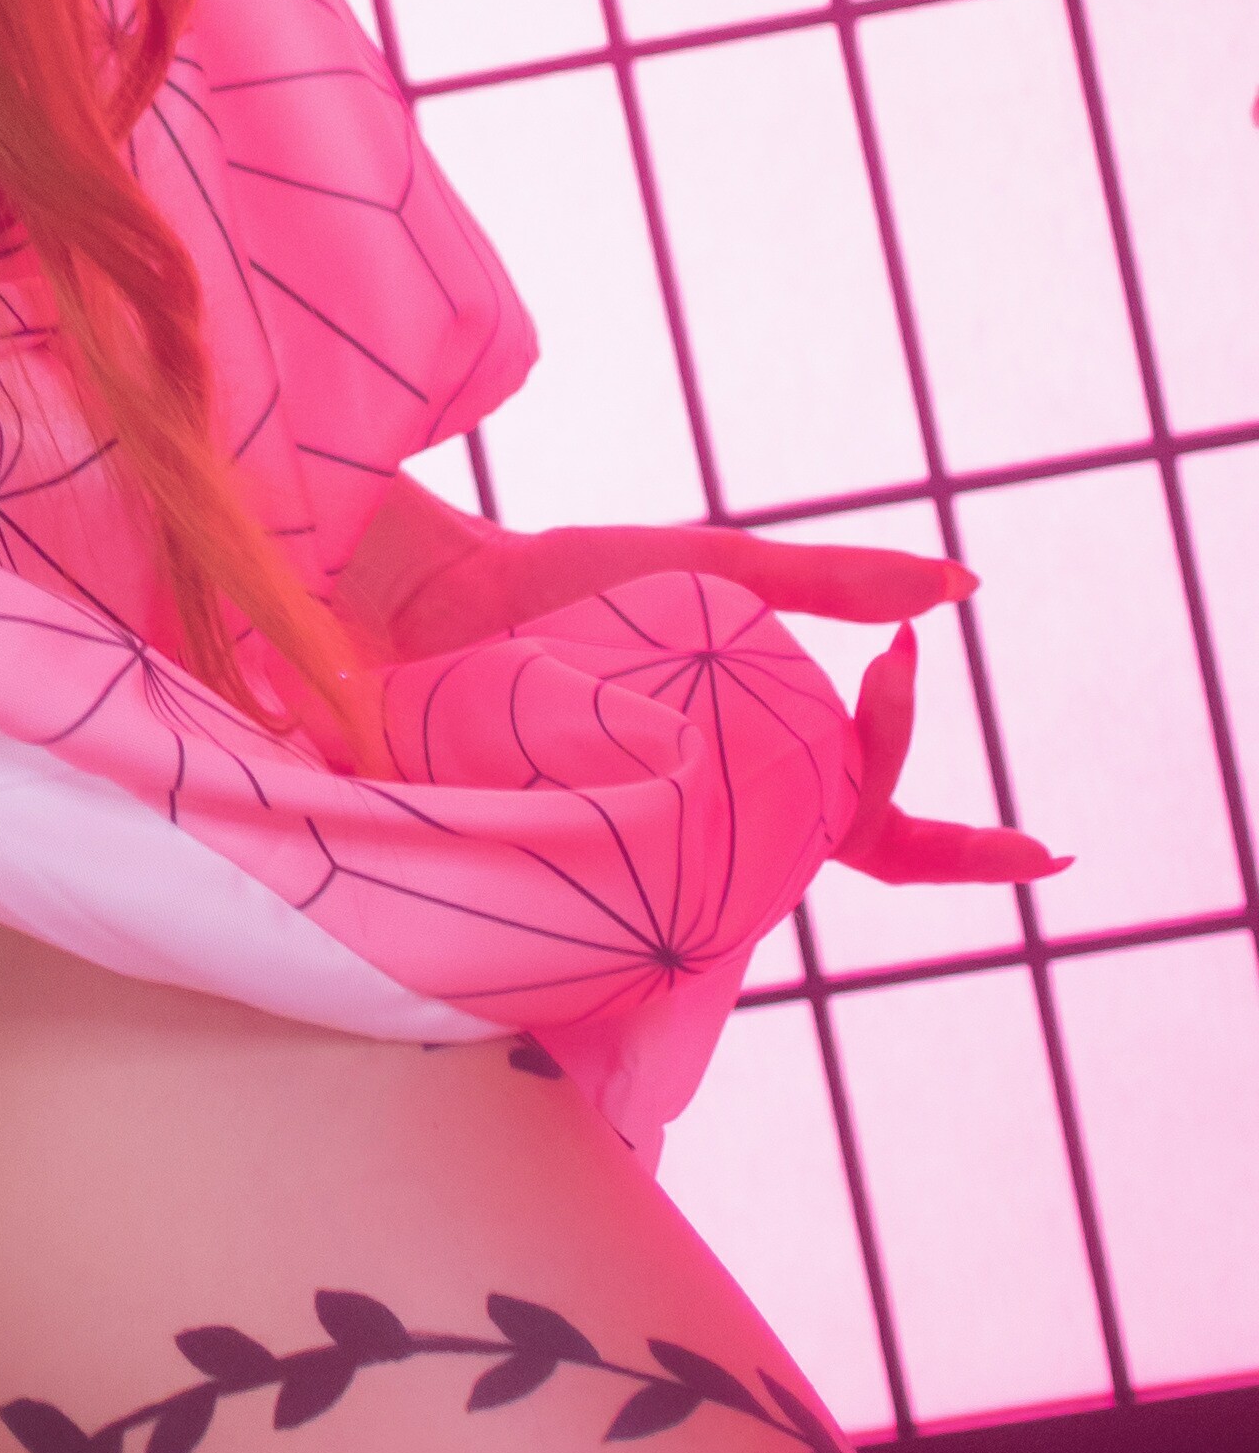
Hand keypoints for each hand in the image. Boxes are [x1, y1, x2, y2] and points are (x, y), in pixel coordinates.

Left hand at [337, 478, 1062, 881]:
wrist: (425, 591)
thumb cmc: (564, 585)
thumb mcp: (720, 568)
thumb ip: (834, 578)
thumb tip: (962, 588)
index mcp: (759, 763)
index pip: (878, 823)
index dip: (966, 851)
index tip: (1025, 823)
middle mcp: (714, 823)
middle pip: (845, 840)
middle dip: (899, 783)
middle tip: (908, 690)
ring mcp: (648, 851)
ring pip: (766, 865)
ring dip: (805, 789)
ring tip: (807, 693)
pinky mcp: (569, 856)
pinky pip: (651, 884)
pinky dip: (685, 839)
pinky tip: (677, 787)